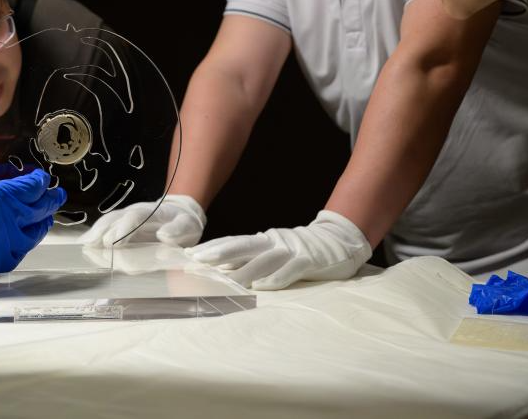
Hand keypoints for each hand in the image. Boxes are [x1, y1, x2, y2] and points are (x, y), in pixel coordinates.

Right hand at [0, 168, 65, 276]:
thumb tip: (11, 177)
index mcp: (7, 197)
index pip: (36, 186)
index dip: (39, 179)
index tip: (37, 176)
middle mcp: (13, 222)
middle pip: (43, 209)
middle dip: (50, 198)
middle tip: (54, 194)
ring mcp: (7, 244)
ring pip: (36, 232)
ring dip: (41, 221)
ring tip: (42, 216)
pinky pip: (21, 250)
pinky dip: (25, 241)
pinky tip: (22, 236)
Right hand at [77, 195, 206, 247]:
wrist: (180, 214)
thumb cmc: (184, 222)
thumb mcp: (187, 225)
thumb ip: (177, 230)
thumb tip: (163, 236)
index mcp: (152, 212)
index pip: (135, 217)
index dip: (124, 228)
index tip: (114, 241)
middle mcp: (135, 212)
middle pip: (115, 218)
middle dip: (103, 231)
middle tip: (91, 245)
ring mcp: (127, 218)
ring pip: (108, 222)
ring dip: (95, 232)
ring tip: (83, 244)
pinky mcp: (123, 226)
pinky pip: (107, 227)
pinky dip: (95, 234)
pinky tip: (85, 243)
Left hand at [185, 210, 371, 289]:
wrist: (338, 240)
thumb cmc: (300, 250)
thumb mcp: (273, 251)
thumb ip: (252, 258)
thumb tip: (222, 270)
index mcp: (263, 241)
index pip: (233, 242)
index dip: (212, 247)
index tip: (190, 254)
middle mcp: (273, 243)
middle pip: (243, 247)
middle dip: (219, 253)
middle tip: (198, 260)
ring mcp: (291, 251)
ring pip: (263, 261)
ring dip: (244, 271)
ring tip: (225, 281)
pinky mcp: (308, 262)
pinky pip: (290, 271)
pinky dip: (276, 278)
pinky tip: (263, 286)